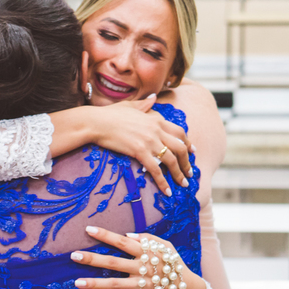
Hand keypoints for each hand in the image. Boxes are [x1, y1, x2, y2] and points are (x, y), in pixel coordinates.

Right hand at [64, 96, 193, 195]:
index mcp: (156, 119)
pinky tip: (166, 191)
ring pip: (172, 160)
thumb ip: (145, 104)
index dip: (188, 143)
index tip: (192, 152)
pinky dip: (163, 182)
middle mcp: (156, 130)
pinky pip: (156, 169)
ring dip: (179, 174)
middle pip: (180, 147)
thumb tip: (153, 97)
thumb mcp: (130, 106)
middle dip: (187, 162)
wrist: (96, 122)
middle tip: (190, 173)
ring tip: (183, 184)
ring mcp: (149, 141)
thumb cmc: (110, 114)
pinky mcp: (139, 151)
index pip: (179, 132)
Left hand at [71, 226, 206, 288]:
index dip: (106, 236)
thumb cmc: (173, 263)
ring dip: (95, 283)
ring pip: (114, 284)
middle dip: (93, 259)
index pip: (123, 242)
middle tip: (74, 256)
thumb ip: (148, 238)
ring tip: (77, 282)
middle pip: (114, 262)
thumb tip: (127, 234)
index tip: (88, 230)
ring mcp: (140, 285)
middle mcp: (142, 268)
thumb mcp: (166, 246)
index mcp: (147, 252)